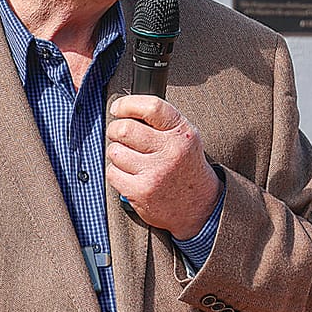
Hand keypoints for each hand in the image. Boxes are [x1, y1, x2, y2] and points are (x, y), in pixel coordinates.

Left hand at [106, 95, 219, 238]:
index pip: (151, 107)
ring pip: (115, 151)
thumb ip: (160, 122)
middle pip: (125, 129)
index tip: (118, 108)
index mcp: (182, 133)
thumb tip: (123, 110)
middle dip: (115, 130)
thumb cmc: (184, 167)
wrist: (199, 206)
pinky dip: (117, 173)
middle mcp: (170, 151)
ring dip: (117, 154)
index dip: (127, 104)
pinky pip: (112, 173)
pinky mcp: (141, 191)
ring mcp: (155, 172)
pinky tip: (131, 176)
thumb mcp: (184, 138)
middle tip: (119, 136)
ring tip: (131, 160)